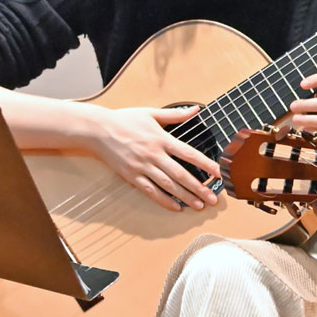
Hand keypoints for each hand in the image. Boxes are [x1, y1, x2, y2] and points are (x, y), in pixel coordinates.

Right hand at [83, 105, 219, 211]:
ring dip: (185, 197)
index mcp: (162, 139)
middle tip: (213, 199)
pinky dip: (163, 200)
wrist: (97, 130)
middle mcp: (154, 155)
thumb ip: (175, 114)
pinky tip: (175, 207)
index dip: (206, 164)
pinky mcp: (131, 176)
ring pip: (168, 186)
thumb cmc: (124, 120)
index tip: (218, 173)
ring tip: (199, 205)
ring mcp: (142, 167)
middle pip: (181, 175)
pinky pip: (150, 191)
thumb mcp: (151, 113)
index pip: (189, 154)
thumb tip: (195, 109)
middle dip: (199, 188)